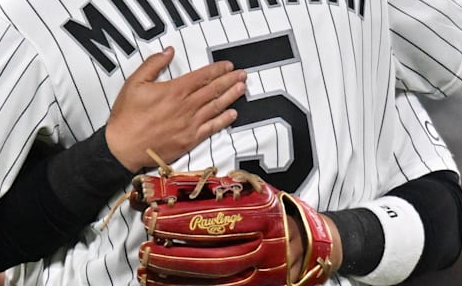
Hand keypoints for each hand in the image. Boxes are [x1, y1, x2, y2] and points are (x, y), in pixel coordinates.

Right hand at [105, 47, 245, 171]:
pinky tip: (232, 114)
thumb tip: (168, 51)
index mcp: (174, 91)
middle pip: (213, 90)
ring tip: (242, 88)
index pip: (202, 76)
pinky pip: (212, 128)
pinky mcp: (189, 140)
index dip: (217, 70)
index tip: (228, 65)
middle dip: (230, 80)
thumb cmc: (126, 117)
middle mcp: (186, 107)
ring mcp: (189, 124)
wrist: (123, 147)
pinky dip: (224, 120)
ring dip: (231, 96)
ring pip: (216, 107)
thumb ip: (153, 64)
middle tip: (242, 74)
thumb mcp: (134, 82)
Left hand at [130, 169, 334, 285]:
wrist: (315, 246)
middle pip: (215, 255)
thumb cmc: (277, 213)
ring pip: (216, 280)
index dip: (182, 221)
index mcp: (266, 217)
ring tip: (148, 269)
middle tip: (145, 247)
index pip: (217, 220)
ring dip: (178, 276)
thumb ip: (224, 190)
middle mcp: (268, 248)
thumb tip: (178, 185)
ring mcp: (266, 274)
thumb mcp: (257, 193)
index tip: (154, 217)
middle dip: (175, 253)